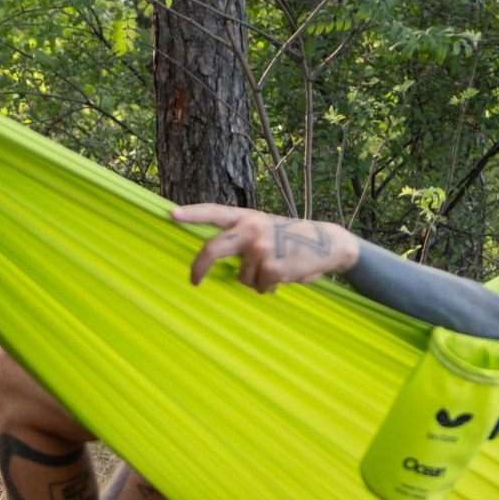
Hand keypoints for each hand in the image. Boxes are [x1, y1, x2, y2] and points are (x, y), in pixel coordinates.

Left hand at [172, 204, 359, 293]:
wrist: (327, 243)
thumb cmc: (291, 238)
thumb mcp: (265, 228)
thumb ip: (243, 238)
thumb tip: (217, 261)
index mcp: (247, 218)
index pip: (214, 213)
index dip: (192, 214)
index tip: (171, 215)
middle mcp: (251, 230)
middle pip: (213, 249)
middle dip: (200, 267)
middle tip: (194, 281)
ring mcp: (261, 248)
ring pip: (243, 277)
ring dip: (256, 280)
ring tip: (276, 268)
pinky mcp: (272, 267)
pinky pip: (260, 286)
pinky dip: (269, 286)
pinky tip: (284, 275)